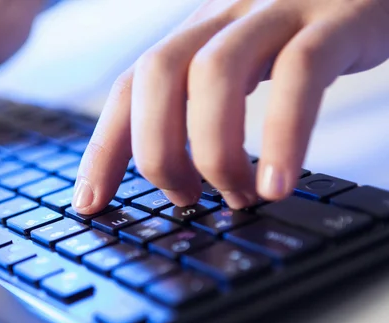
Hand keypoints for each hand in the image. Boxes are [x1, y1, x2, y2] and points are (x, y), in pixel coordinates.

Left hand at [74, 0, 388, 211]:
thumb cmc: (304, 35)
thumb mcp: (242, 66)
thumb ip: (204, 108)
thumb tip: (177, 178)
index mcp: (196, 33)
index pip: (128, 88)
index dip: (103, 148)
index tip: (89, 203)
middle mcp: (224, 16)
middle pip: (157, 75)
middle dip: (157, 151)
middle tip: (184, 198)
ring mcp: (277, 11)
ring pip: (216, 74)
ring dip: (215, 151)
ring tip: (235, 196)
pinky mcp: (334, 20)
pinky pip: (299, 74)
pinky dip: (282, 135)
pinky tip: (277, 184)